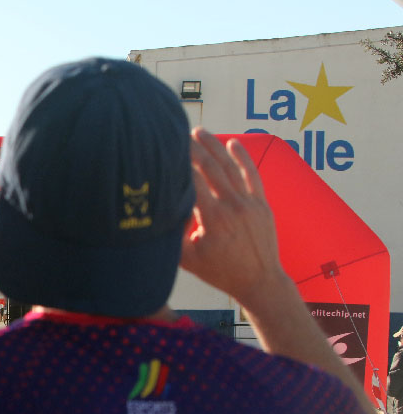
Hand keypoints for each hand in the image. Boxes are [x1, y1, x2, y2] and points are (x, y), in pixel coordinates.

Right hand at [181, 128, 289, 309]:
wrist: (259, 281)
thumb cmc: (220, 272)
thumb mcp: (188, 259)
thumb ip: (172, 235)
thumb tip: (151, 218)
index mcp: (214, 219)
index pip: (192, 182)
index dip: (178, 165)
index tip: (164, 152)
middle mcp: (233, 206)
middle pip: (210, 168)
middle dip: (193, 149)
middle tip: (177, 134)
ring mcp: (250, 203)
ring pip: (230, 167)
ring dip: (214, 147)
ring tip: (199, 132)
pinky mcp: (261, 204)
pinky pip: (251, 175)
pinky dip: (243, 157)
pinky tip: (233, 143)